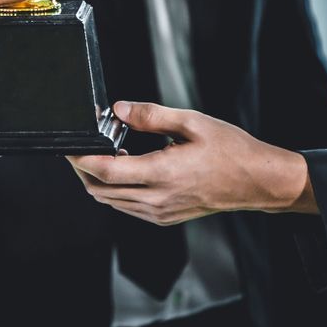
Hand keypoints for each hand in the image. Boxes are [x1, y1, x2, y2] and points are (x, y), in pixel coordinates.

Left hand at [68, 101, 316, 225]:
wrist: (257, 182)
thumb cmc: (231, 151)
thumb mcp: (191, 122)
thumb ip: (150, 115)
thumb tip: (118, 109)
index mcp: (162, 174)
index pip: (105, 171)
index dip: (80, 158)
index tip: (70, 145)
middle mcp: (156, 199)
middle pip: (100, 190)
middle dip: (83, 170)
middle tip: (82, 147)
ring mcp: (159, 212)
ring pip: (111, 201)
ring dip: (99, 180)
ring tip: (106, 152)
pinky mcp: (163, 217)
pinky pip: (127, 207)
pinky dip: (116, 189)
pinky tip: (127, 167)